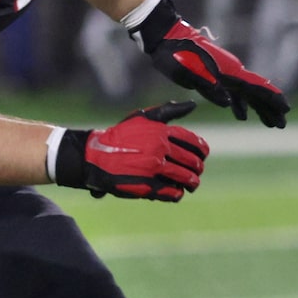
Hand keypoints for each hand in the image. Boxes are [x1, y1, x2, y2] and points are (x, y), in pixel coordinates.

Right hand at [54, 102, 208, 200]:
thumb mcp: (143, 117)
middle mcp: (160, 149)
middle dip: (197, 168)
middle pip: (193, 162)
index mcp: (161, 132)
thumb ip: (168, 111)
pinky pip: (173, 193)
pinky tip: (175, 191)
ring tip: (191, 184)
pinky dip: (177, 193)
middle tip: (196, 172)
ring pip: (186, 179)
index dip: (202, 151)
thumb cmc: (121, 136)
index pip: (194, 143)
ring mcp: (154, 168)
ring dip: (192, 183)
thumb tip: (192, 104)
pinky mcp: (148, 185)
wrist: (94, 156)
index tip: (202, 155)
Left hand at [133, 0, 289, 126]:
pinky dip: (241, 104)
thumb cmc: (174, 54)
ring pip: (247, 94)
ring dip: (259, 108)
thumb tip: (227, 103)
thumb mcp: (187, 72)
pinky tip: (242, 115)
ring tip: (271, 123)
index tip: (286, 109)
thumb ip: (208, 86)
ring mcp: (224, 73)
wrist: (165, 37)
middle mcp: (231, 71)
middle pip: (257, 92)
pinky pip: (234, 92)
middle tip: (282, 124)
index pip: (256, 86)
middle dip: (271, 107)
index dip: (272, 98)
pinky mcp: (215, 76)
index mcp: (228, 70)